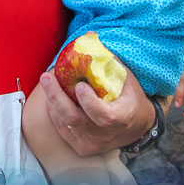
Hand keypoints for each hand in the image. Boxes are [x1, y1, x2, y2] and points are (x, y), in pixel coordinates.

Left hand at [39, 68, 154, 156]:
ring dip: (53, 102)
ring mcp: (92, 144)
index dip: (89, 103)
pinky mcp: (81, 148)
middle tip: (47, 77)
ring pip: (65, 124)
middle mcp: (105, 135)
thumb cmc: (130, 98)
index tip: (80, 85)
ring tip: (48, 82)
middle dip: (58, 97)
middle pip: (75, 120)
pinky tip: (53, 97)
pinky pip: (63, 130)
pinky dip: (56, 112)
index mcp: (121, 118)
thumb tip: (89, 36)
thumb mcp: (126, 79)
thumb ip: (109, 62)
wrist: (136, 128)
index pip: (103, 116)